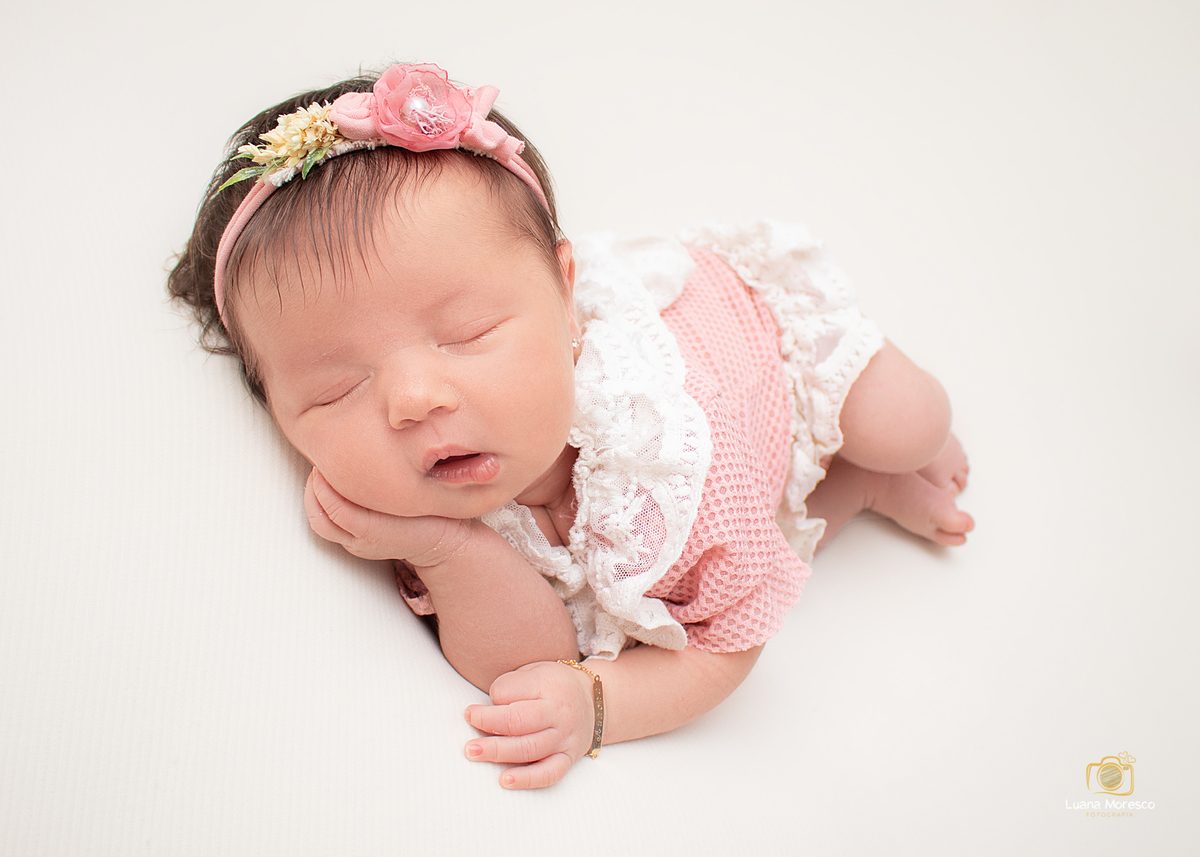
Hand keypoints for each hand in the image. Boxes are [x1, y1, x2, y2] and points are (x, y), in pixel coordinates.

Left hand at [303, 467, 473, 566]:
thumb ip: (402, 473)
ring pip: (321, 525)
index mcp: (374, 530)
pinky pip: (330, 527)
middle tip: (319, 465)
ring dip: (314, 498)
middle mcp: (362, 541)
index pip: (334, 507)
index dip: (325, 481)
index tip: (328, 460)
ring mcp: (358, 545)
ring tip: (320, 476)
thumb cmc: (438, 516)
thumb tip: (385, 444)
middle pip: (321, 516)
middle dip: (314, 488)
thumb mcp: (425, 491)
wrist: (446, 545)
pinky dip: (323, 505)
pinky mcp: (358, 545)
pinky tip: (331, 487)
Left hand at [463, 660, 596, 788]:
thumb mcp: (535, 670)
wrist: (595, 700)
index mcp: (548, 684)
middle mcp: (558, 712)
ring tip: (473, 752)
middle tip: (468, 722)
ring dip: (497, 752)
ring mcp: (564, 737)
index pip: (510, 691)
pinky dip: (526, 779)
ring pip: (528, 749)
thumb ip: (513, 684)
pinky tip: (505, 780)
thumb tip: (487, 709)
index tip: (483, 701)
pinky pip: (548, 773)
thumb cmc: (554, 684)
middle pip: (517, 722)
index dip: (492, 696)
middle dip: (487, 724)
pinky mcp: (568, 758)